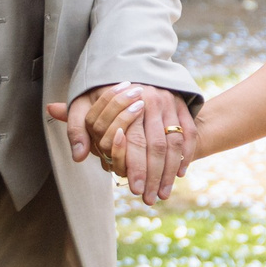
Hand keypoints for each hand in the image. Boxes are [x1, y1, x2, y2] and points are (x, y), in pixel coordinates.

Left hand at [49, 85, 195, 204]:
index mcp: (129, 101)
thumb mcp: (83, 104)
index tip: (134, 188)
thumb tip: (77, 156)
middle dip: (154, 175)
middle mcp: (154, 101)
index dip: (136, 167)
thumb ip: (76, 128)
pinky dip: (186, 154)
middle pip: (157, 146)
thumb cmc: (102, 93)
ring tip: (163, 193)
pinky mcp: (183, 106)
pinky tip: (180, 173)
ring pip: (175, 142)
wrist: (132, 68)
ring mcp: (171, 103)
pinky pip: (189, 133)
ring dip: (170, 171)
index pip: (135, 141)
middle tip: (149, 198)